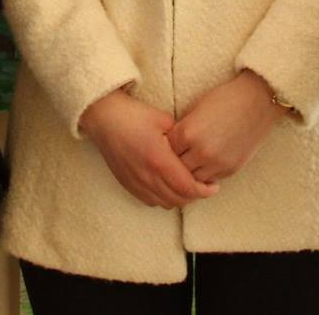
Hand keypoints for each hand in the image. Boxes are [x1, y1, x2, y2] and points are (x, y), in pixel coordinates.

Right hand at [78, 89, 217, 209]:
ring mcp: (136, 182)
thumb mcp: (164, 120)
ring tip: (187, 187)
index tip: (214, 185)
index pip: (188, 187)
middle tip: (204, 186)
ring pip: (165, 203)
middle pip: (179, 199)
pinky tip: (168, 187)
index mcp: (159, 160)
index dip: (204, 190)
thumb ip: (182, 139)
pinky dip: (163, 198)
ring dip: (179, 199)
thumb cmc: (134, 115)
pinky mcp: (127, 184)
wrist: (104, 118)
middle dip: (195, 196)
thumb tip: (197, 151)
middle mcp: (147, 176)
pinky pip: (150, 201)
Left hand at [166, 70, 285, 183]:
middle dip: (175, 163)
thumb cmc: (225, 99)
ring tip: (189, 166)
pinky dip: (205, 175)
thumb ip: (182, 128)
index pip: (165, 150)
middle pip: (176, 168)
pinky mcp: (230, 169)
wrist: (258, 101)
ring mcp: (216, 163)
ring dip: (190, 173)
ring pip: (192, 179)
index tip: (165, 146)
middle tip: (175, 159)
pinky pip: (210, 180)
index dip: (165, 148)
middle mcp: (200, 151)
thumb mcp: (196, 109)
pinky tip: (203, 168)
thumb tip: (171, 144)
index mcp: (187, 132)